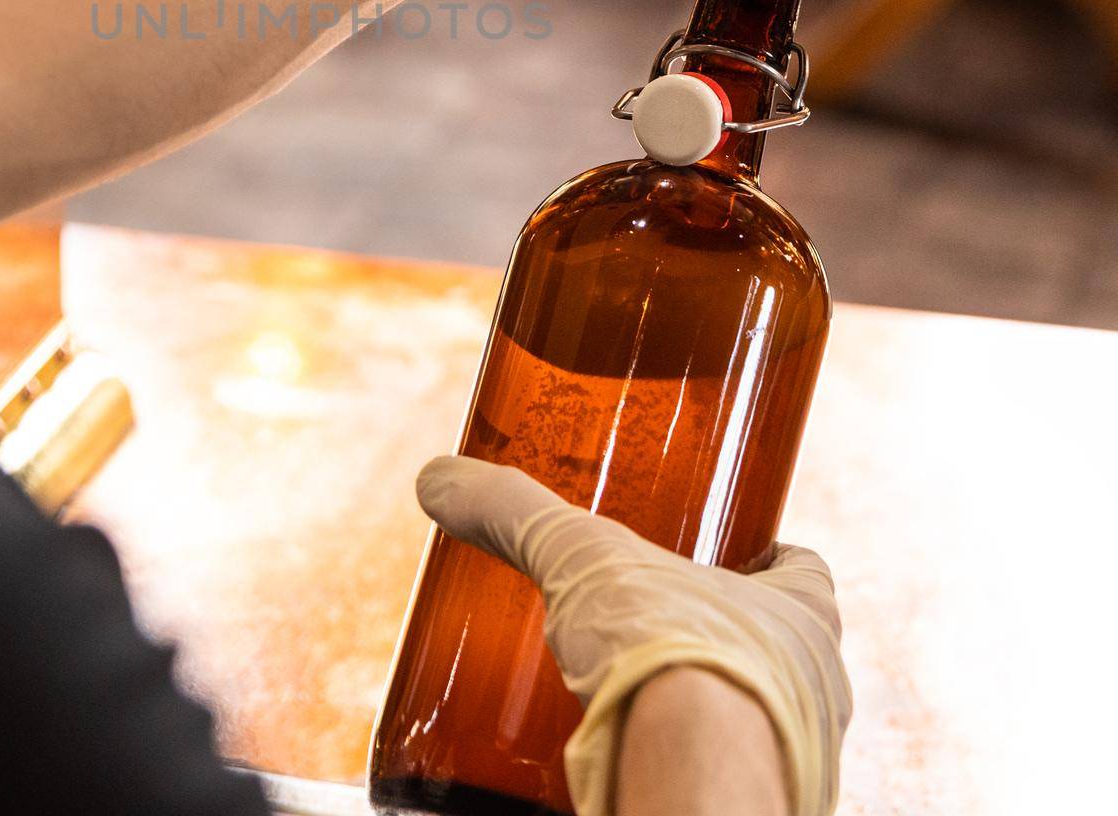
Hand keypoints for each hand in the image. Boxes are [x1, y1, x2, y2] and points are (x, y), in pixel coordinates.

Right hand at [417, 455, 850, 815]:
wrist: (689, 786)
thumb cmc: (672, 659)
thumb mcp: (580, 559)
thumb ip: (514, 512)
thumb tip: (440, 478)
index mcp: (804, 618)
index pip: (806, 573)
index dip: (769, 558)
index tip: (729, 549)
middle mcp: (819, 692)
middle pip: (781, 651)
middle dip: (723, 637)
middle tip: (654, 622)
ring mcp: (796, 765)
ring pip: (756, 724)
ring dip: (705, 710)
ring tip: (632, 694)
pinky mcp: (748, 812)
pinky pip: (722, 782)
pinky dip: (681, 766)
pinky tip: (626, 757)